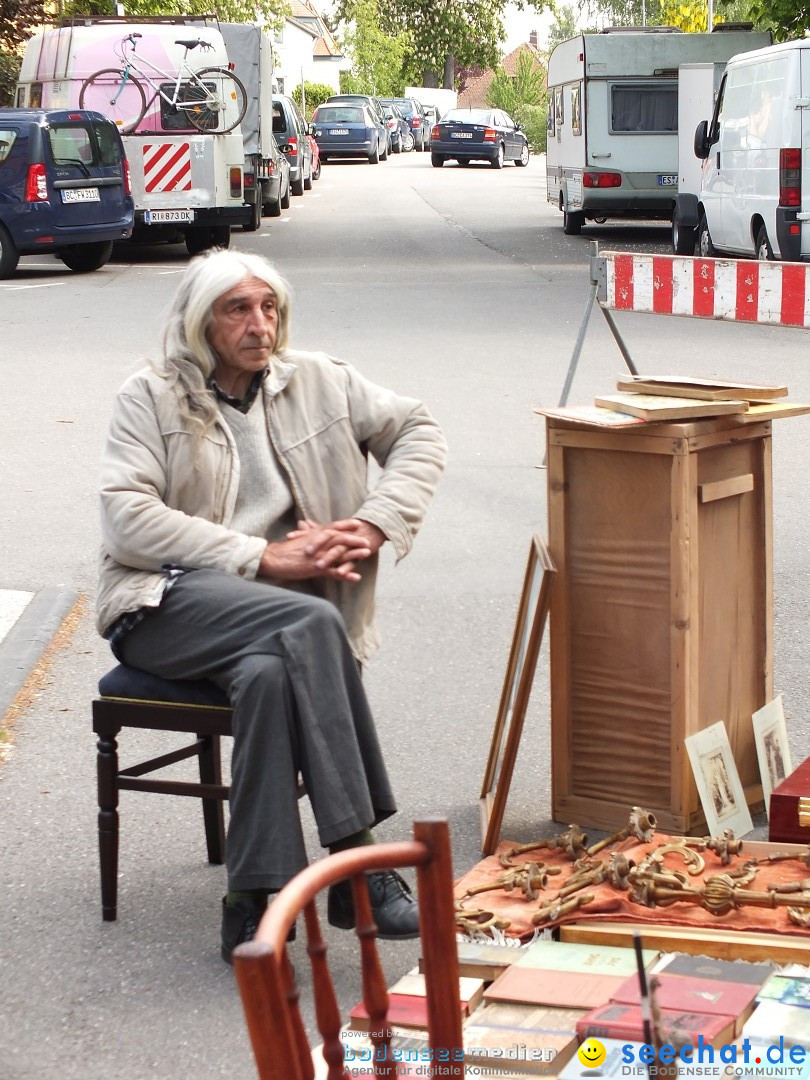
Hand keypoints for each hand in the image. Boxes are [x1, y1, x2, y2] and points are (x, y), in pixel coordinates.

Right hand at [259, 521, 376, 582]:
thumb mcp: (297, 538)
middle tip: (368, 539)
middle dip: (355, 538)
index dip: (345, 525)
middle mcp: (318, 543)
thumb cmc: (284, 549)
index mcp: (314, 535)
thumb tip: (305, 524)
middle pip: (340, 538)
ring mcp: (318, 556)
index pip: (332, 527)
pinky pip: (334, 572)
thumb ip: (305, 532)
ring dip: (354, 553)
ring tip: (368, 553)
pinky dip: (346, 574)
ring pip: (339, 553)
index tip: (358, 522)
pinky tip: (356, 577)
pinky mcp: (316, 568)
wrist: (273, 558)